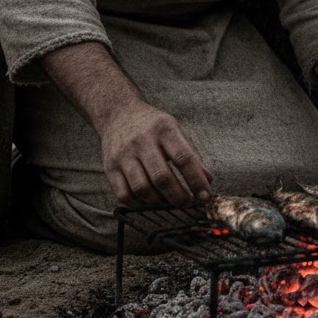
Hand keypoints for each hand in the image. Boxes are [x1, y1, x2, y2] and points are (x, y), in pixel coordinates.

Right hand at [97, 101, 213, 208]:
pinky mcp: (110, 167)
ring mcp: (124, 155)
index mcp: (164, 129)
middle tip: (186, 202)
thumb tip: (208, 180)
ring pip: (142, 189)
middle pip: (162, 177)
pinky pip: (124, 194)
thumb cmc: (152, 125)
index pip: (184, 158)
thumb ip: (192, 154)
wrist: (117, 113)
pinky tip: (149, 201)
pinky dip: (139, 204)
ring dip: (159, 202)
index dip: (196, 180)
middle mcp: (142, 141)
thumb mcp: (175, 130)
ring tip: (168, 202)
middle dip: (178, 196)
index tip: (205, 196)